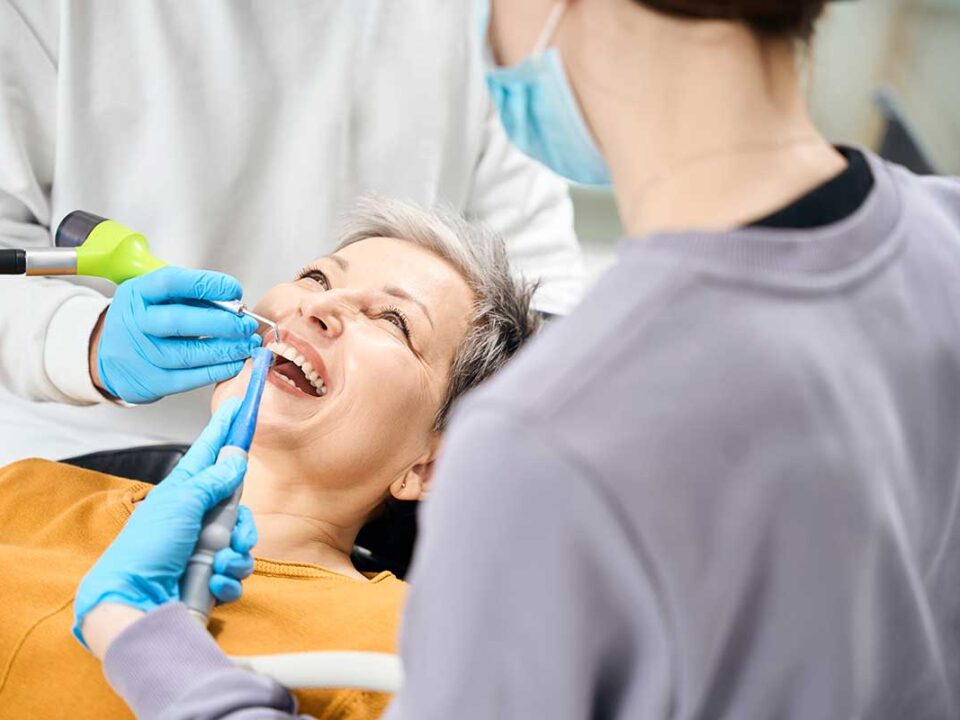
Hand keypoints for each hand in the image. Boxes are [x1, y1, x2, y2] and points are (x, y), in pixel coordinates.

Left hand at [74, 397, 258, 649]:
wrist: (134, 603)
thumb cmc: (148, 548)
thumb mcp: (183, 503)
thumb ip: (214, 479)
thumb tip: (235, 455)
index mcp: (185, 492)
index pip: (210, 451)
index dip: (224, 428)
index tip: (238, 402)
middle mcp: (196, 518)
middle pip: (239, 507)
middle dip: (244, 526)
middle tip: (236, 536)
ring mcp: (202, 549)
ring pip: (242, 543)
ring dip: (236, 557)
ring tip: (218, 566)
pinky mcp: (208, 578)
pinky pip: (235, 573)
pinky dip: (227, 580)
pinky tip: (212, 584)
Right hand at [92, 266, 260, 402]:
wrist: (111, 357)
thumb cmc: (148, 320)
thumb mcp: (160, 298)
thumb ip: (193, 296)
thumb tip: (235, 302)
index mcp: (138, 293)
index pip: (171, 283)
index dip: (207, 285)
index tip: (235, 290)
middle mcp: (136, 322)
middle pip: (179, 321)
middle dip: (221, 323)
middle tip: (247, 325)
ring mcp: (142, 354)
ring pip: (188, 353)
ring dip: (225, 350)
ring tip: (248, 345)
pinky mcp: (152, 381)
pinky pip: (190, 378)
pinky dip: (218, 370)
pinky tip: (236, 363)